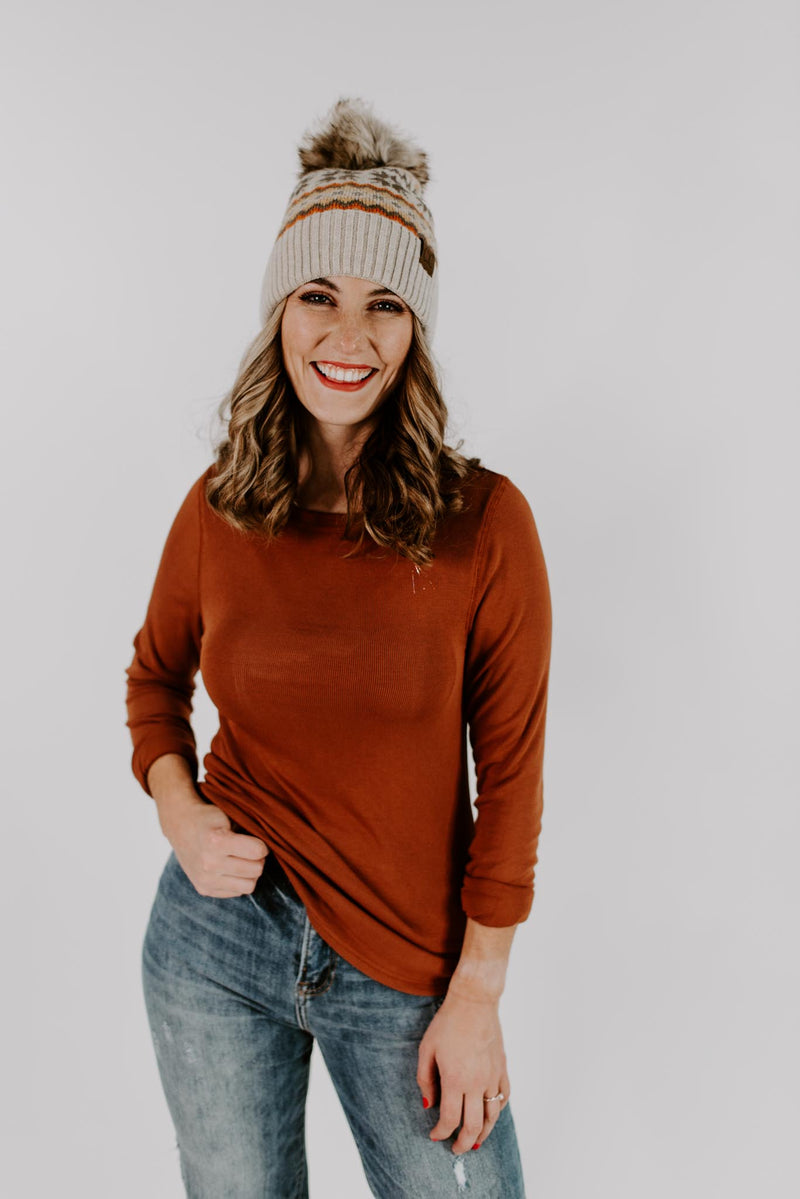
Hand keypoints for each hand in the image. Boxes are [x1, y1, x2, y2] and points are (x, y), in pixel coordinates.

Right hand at [159, 790, 268, 897]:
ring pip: (248, 886)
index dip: (262, 845)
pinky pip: (236, 892)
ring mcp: (205, 879)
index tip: (256, 840)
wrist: (180, 824)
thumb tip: (274, 843)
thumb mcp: (228, 814)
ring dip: (250, 873)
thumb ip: (248, 828)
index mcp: (216, 841)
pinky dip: (238, 881)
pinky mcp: (204, 889)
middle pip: (256, 870)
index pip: (258, 851)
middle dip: (258, 859)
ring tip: (243, 860)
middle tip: (251, 850)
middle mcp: (209, 863)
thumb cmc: (209, 817)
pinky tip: (231, 868)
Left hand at [416, 989, 510, 1153]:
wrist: (474, 1001)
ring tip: (475, 1142)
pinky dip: (497, 1111)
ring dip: (484, 1134)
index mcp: (455, 1080)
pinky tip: (490, 1114)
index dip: (441, 1133)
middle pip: (473, 1126)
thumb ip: (425, 1079)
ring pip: (492, 1116)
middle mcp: (476, 1083)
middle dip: (463, 1143)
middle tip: (456, 1149)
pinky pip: (504, 1097)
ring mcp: (492, 1076)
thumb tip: (428, 1104)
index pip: (449, 1119)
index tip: (434, 1135)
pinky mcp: (502, 1068)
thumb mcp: (426, 1049)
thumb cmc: (447, 1023)